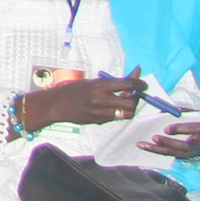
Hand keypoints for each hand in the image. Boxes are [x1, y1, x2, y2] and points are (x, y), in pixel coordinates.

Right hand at [19, 73, 145, 130]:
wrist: (55, 105)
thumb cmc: (72, 89)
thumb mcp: (91, 82)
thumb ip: (110, 83)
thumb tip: (131, 78)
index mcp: (99, 86)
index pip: (128, 84)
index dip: (139, 84)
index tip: (144, 84)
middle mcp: (101, 100)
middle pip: (130, 103)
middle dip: (136, 100)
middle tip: (135, 95)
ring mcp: (100, 113)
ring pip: (125, 114)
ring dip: (129, 108)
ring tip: (125, 102)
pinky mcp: (98, 121)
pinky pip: (115, 118)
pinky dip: (118, 113)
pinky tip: (111, 107)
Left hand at [139, 113, 199, 157]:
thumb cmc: (196, 120)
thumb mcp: (192, 113)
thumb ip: (179, 111)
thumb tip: (161, 110)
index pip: (196, 128)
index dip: (181, 129)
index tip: (166, 129)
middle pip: (184, 146)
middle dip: (168, 142)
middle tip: (154, 138)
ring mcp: (193, 152)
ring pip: (175, 153)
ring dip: (157, 149)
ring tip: (143, 144)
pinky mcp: (185, 156)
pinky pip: (170, 155)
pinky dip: (157, 151)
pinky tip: (145, 147)